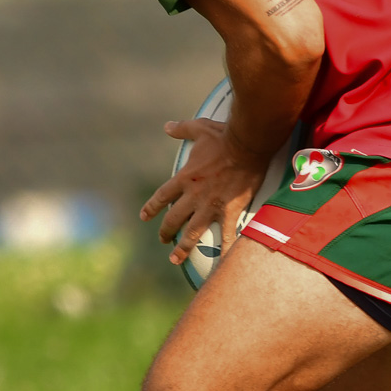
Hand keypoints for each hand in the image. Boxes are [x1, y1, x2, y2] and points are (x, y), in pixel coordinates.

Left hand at [139, 117, 271, 266]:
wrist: (246, 143)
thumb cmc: (223, 135)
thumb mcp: (199, 128)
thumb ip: (182, 129)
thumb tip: (168, 126)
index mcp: (185, 177)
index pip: (162, 196)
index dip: (152, 208)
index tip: (145, 217)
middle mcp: (193, 195)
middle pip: (173, 218)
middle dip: (166, 231)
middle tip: (163, 240)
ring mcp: (210, 205)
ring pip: (192, 232)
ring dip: (183, 247)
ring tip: (175, 259)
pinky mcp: (229, 210)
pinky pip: (227, 235)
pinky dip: (226, 250)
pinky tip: (223, 264)